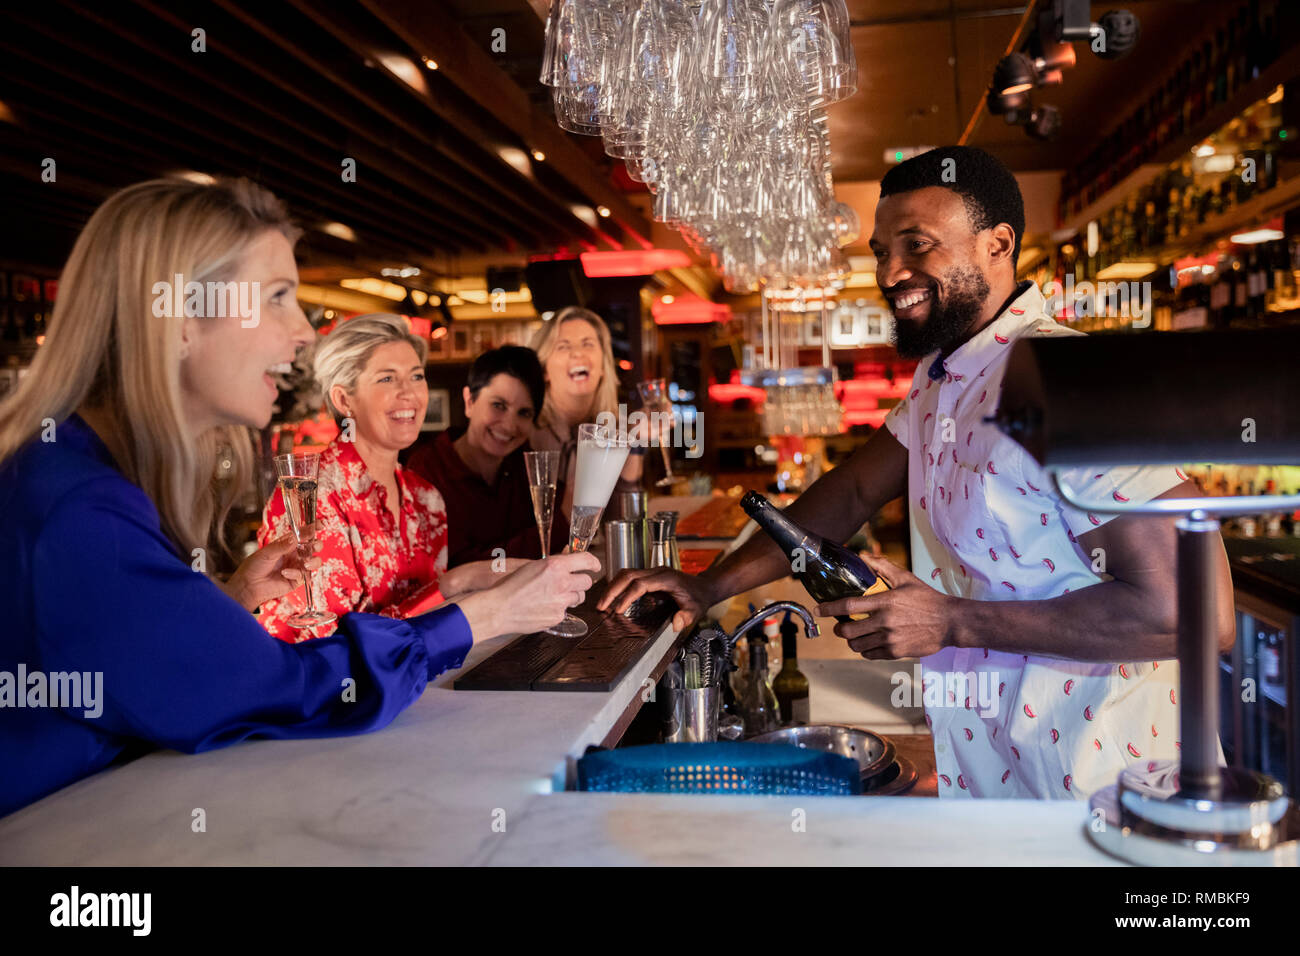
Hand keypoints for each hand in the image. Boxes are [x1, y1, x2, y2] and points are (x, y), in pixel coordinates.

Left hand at [223, 535, 321, 612]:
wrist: (248, 586)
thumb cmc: (254, 567)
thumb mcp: (267, 552)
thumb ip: (282, 546)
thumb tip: (295, 538)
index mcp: (287, 543)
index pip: (303, 533)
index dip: (313, 528)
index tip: (321, 524)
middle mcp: (294, 554)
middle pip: (313, 546)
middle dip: (317, 545)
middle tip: (314, 546)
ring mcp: (296, 566)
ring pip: (314, 561)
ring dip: (313, 561)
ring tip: (305, 564)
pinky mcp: (296, 580)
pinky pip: (304, 575)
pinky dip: (296, 574)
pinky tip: (285, 573)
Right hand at [461, 551, 601, 638]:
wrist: (499, 609)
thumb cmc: (511, 586)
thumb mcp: (534, 566)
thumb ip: (555, 563)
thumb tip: (569, 556)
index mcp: (555, 566)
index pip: (586, 560)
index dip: (594, 563)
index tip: (595, 566)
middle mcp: (561, 582)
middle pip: (587, 582)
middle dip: (581, 582)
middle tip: (571, 583)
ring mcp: (561, 601)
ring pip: (579, 598)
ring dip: (572, 596)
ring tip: (553, 596)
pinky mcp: (558, 616)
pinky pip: (566, 611)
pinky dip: (559, 609)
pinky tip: (544, 607)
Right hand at [597, 567, 718, 632]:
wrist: (704, 587)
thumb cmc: (698, 598)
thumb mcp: (696, 610)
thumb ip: (687, 617)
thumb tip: (676, 624)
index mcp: (667, 579)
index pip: (641, 584)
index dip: (627, 596)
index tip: (618, 610)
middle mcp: (657, 572)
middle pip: (628, 575)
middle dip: (612, 590)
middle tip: (601, 606)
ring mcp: (652, 572)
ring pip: (626, 573)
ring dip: (612, 586)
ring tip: (602, 603)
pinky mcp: (649, 575)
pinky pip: (629, 576)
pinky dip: (618, 585)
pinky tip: (612, 597)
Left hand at [814, 552, 954, 659]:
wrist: (950, 622)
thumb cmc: (927, 599)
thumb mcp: (906, 579)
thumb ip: (883, 567)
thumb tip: (864, 556)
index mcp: (885, 601)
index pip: (848, 605)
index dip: (829, 608)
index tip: (818, 609)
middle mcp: (885, 622)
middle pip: (848, 630)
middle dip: (839, 629)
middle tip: (840, 625)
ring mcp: (890, 639)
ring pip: (856, 645)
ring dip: (851, 640)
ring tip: (854, 635)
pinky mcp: (896, 652)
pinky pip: (870, 654)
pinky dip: (865, 650)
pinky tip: (869, 643)